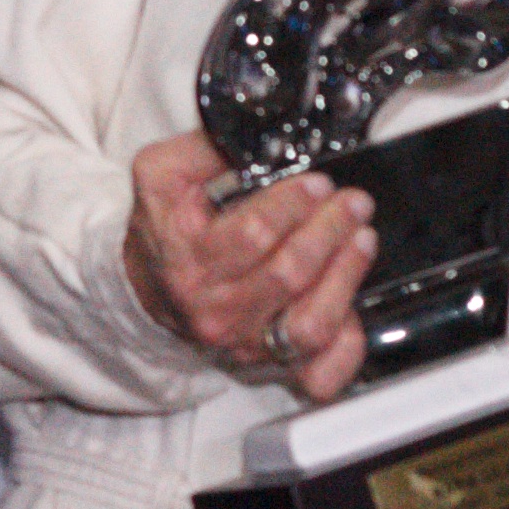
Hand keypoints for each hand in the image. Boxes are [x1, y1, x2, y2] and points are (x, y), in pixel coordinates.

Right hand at [120, 132, 366, 405]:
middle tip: (351, 203)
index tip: (317, 182)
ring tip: (361, 240)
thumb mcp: (162, 175)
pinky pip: (319, 374)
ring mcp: (246, 342)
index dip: (294, 205)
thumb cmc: (164, 231)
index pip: (253, 235)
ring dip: (345, 278)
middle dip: (330, 230)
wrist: (148, 288)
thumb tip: (258, 135)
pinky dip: (346, 346)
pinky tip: (355, 308)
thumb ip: (205, 147)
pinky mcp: (270, 364)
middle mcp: (216, 310)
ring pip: (309, 325)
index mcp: (189, 261)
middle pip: (288, 275)